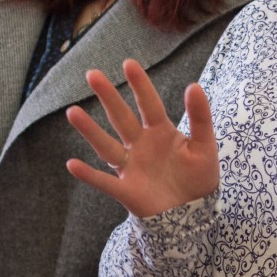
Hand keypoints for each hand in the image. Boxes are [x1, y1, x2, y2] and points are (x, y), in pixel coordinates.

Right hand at [66, 59, 219, 218]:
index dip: (140, 85)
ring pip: (106, 145)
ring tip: (72, 111)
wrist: (193, 213)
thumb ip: (201, 117)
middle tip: (93, 74)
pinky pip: (104, 182)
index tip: (128, 63)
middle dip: (108, 97)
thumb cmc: (199, 176)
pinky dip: (88, 175)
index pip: (149, 104)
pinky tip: (71, 164)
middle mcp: (141, 145)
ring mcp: (131, 167)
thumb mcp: (205, 145)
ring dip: (90, 130)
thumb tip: (194, 85)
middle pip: (122, 118)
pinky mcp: (126, 190)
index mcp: (161, 132)